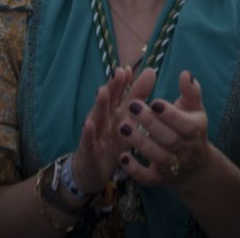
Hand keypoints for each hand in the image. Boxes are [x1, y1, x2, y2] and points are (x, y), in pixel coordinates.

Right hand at [73, 67, 156, 195]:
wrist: (91, 171)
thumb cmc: (110, 143)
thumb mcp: (126, 121)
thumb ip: (137, 97)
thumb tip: (152, 71)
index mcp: (113, 113)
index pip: (119, 94)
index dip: (124, 82)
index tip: (130, 68)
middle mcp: (102, 120)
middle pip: (108, 102)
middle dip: (113, 87)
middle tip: (120, 72)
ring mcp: (93, 133)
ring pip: (96, 117)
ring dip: (99, 105)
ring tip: (103, 91)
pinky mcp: (88, 150)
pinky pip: (88, 140)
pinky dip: (88, 132)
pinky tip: (89, 124)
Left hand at [117, 70, 214, 187]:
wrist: (196, 167)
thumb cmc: (191, 128)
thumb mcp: (194, 109)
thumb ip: (190, 91)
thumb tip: (185, 74)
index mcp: (195, 131)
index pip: (185, 125)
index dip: (170, 115)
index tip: (154, 102)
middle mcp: (186, 151)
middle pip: (170, 140)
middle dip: (151, 124)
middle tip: (132, 106)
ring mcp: (173, 168)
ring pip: (158, 158)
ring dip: (140, 143)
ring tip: (122, 126)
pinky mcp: (160, 180)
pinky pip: (148, 179)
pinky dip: (135, 170)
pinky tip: (122, 157)